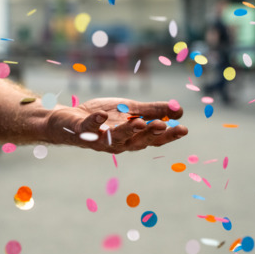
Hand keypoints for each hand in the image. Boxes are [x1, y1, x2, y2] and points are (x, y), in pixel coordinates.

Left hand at [46, 98, 187, 153]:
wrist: (71, 119)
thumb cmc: (103, 118)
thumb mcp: (131, 111)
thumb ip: (154, 111)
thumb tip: (180, 110)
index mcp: (133, 138)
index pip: (154, 139)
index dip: (168, 135)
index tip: (184, 129)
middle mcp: (118, 143)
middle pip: (138, 141)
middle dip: (150, 134)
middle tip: (163, 126)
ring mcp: (100, 139)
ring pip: (116, 138)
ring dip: (128, 131)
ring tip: (139, 122)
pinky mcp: (83, 131)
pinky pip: (89, 128)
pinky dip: (96, 122)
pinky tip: (103, 115)